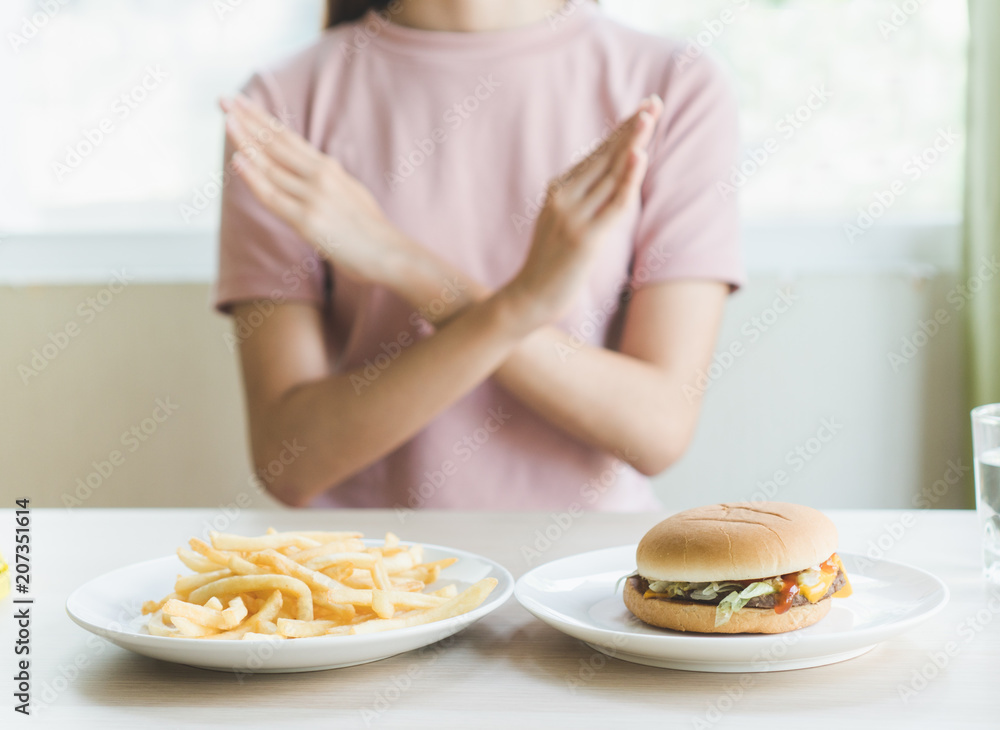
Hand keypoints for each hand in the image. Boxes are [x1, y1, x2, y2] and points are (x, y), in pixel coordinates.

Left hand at [220, 95, 417, 283]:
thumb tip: (320, 171)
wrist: (391, 254)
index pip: (287, 138)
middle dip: (247, 119)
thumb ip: (330, 182)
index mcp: (328, 169)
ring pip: (270, 165)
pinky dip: (254, 178)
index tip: (240, 102)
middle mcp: (320, 176)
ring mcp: (313, 197)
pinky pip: (273, 197)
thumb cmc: (371, 231)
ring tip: (226, 120)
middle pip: (276, 143)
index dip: (261, 119)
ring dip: (246, 141)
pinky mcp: (308, 220)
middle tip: (223, 99)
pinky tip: (238, 160)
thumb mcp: (351, 195)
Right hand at [501, 95, 662, 327]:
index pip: (597, 154)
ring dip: (632, 144)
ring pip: (610, 174)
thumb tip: (610, 182)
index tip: (645, 109)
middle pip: (605, 157)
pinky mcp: (585, 239)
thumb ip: (583, 200)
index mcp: (559, 189)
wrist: (528, 299)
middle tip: (654, 103)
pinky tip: (639, 157)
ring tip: (649, 118)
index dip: (622, 131)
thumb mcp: (563, 223)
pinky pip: (612, 204)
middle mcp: (564, 197)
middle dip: (631, 129)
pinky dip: (627, 180)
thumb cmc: (551, 265)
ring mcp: (573, 217)